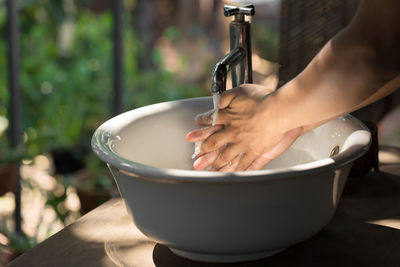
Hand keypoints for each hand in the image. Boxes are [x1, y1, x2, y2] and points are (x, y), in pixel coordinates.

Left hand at [187, 84, 302, 170]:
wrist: (279, 110)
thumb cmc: (263, 99)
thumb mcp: (241, 91)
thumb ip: (227, 96)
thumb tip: (217, 101)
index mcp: (228, 117)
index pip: (210, 121)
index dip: (201, 125)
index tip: (194, 129)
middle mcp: (232, 132)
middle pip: (214, 143)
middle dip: (204, 151)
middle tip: (196, 157)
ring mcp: (242, 144)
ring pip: (225, 157)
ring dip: (216, 164)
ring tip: (210, 170)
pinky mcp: (254, 151)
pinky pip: (242, 163)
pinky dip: (235, 170)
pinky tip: (230, 174)